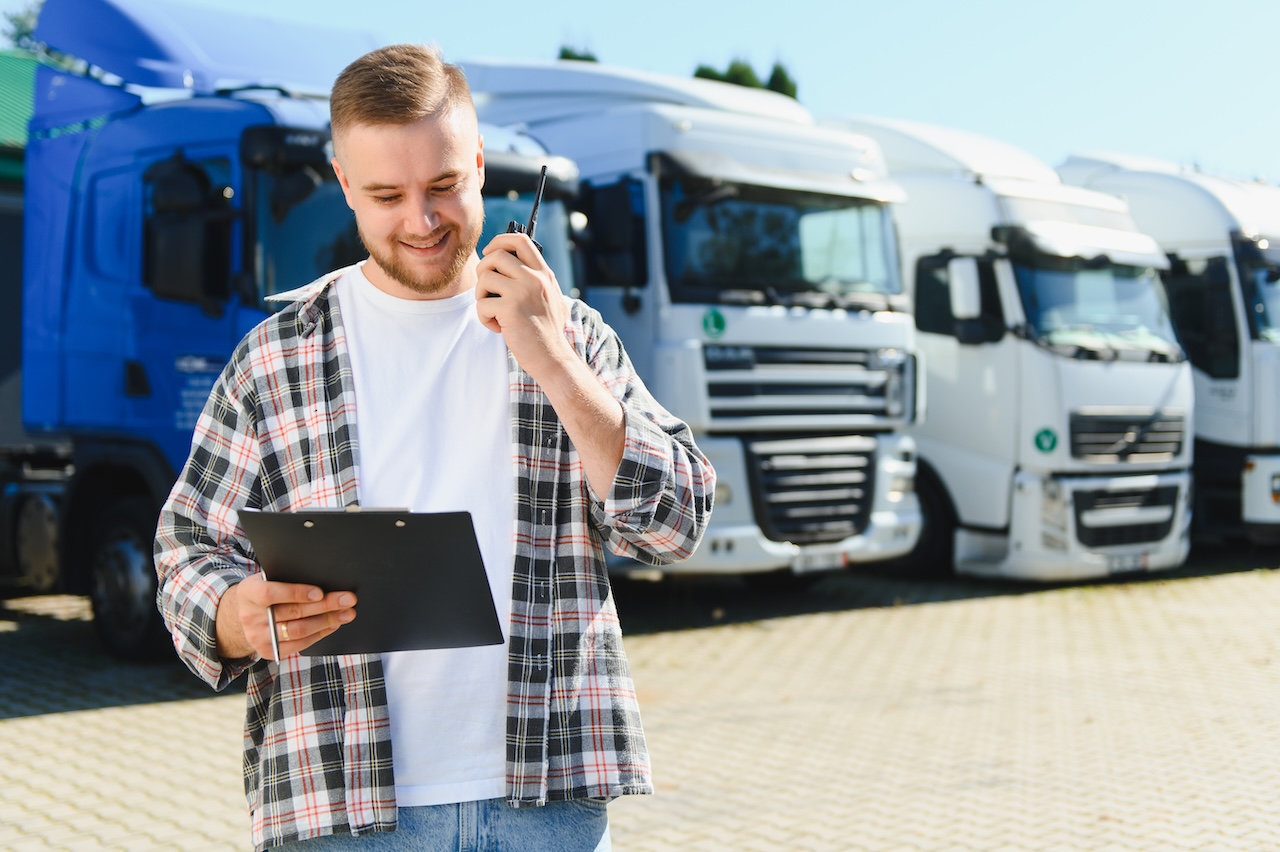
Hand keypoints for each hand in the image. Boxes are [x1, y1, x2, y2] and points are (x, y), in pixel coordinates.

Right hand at [224, 573, 356, 659]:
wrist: (243, 615)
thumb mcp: (266, 579)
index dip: (296, 593)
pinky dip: (320, 633)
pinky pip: (300, 644)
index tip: (320, 592)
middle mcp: (250, 617)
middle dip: (325, 605)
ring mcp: (258, 636)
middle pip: (292, 613)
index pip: (270, 594)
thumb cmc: (263, 592)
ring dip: (327, 621)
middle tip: (347, 599)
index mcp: (248, 593)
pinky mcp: (269, 651)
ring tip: (346, 613)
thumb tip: (323, 577)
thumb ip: (286, 579)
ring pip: (299, 630)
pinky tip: (333, 624)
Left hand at [475, 232, 571, 381]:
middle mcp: (534, 278)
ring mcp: (523, 292)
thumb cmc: (546, 330)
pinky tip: (498, 328)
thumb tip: (505, 258)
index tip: (491, 254)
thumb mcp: (549, 297)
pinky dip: (484, 318)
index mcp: (543, 273)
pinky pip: (481, 304)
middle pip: (495, 255)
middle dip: (483, 271)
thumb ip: (533, 278)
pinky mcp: (510, 309)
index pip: (520, 240)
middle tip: (488, 291)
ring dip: (481, 297)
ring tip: (494, 312)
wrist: (553, 357)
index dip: (499, 242)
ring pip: (484, 279)